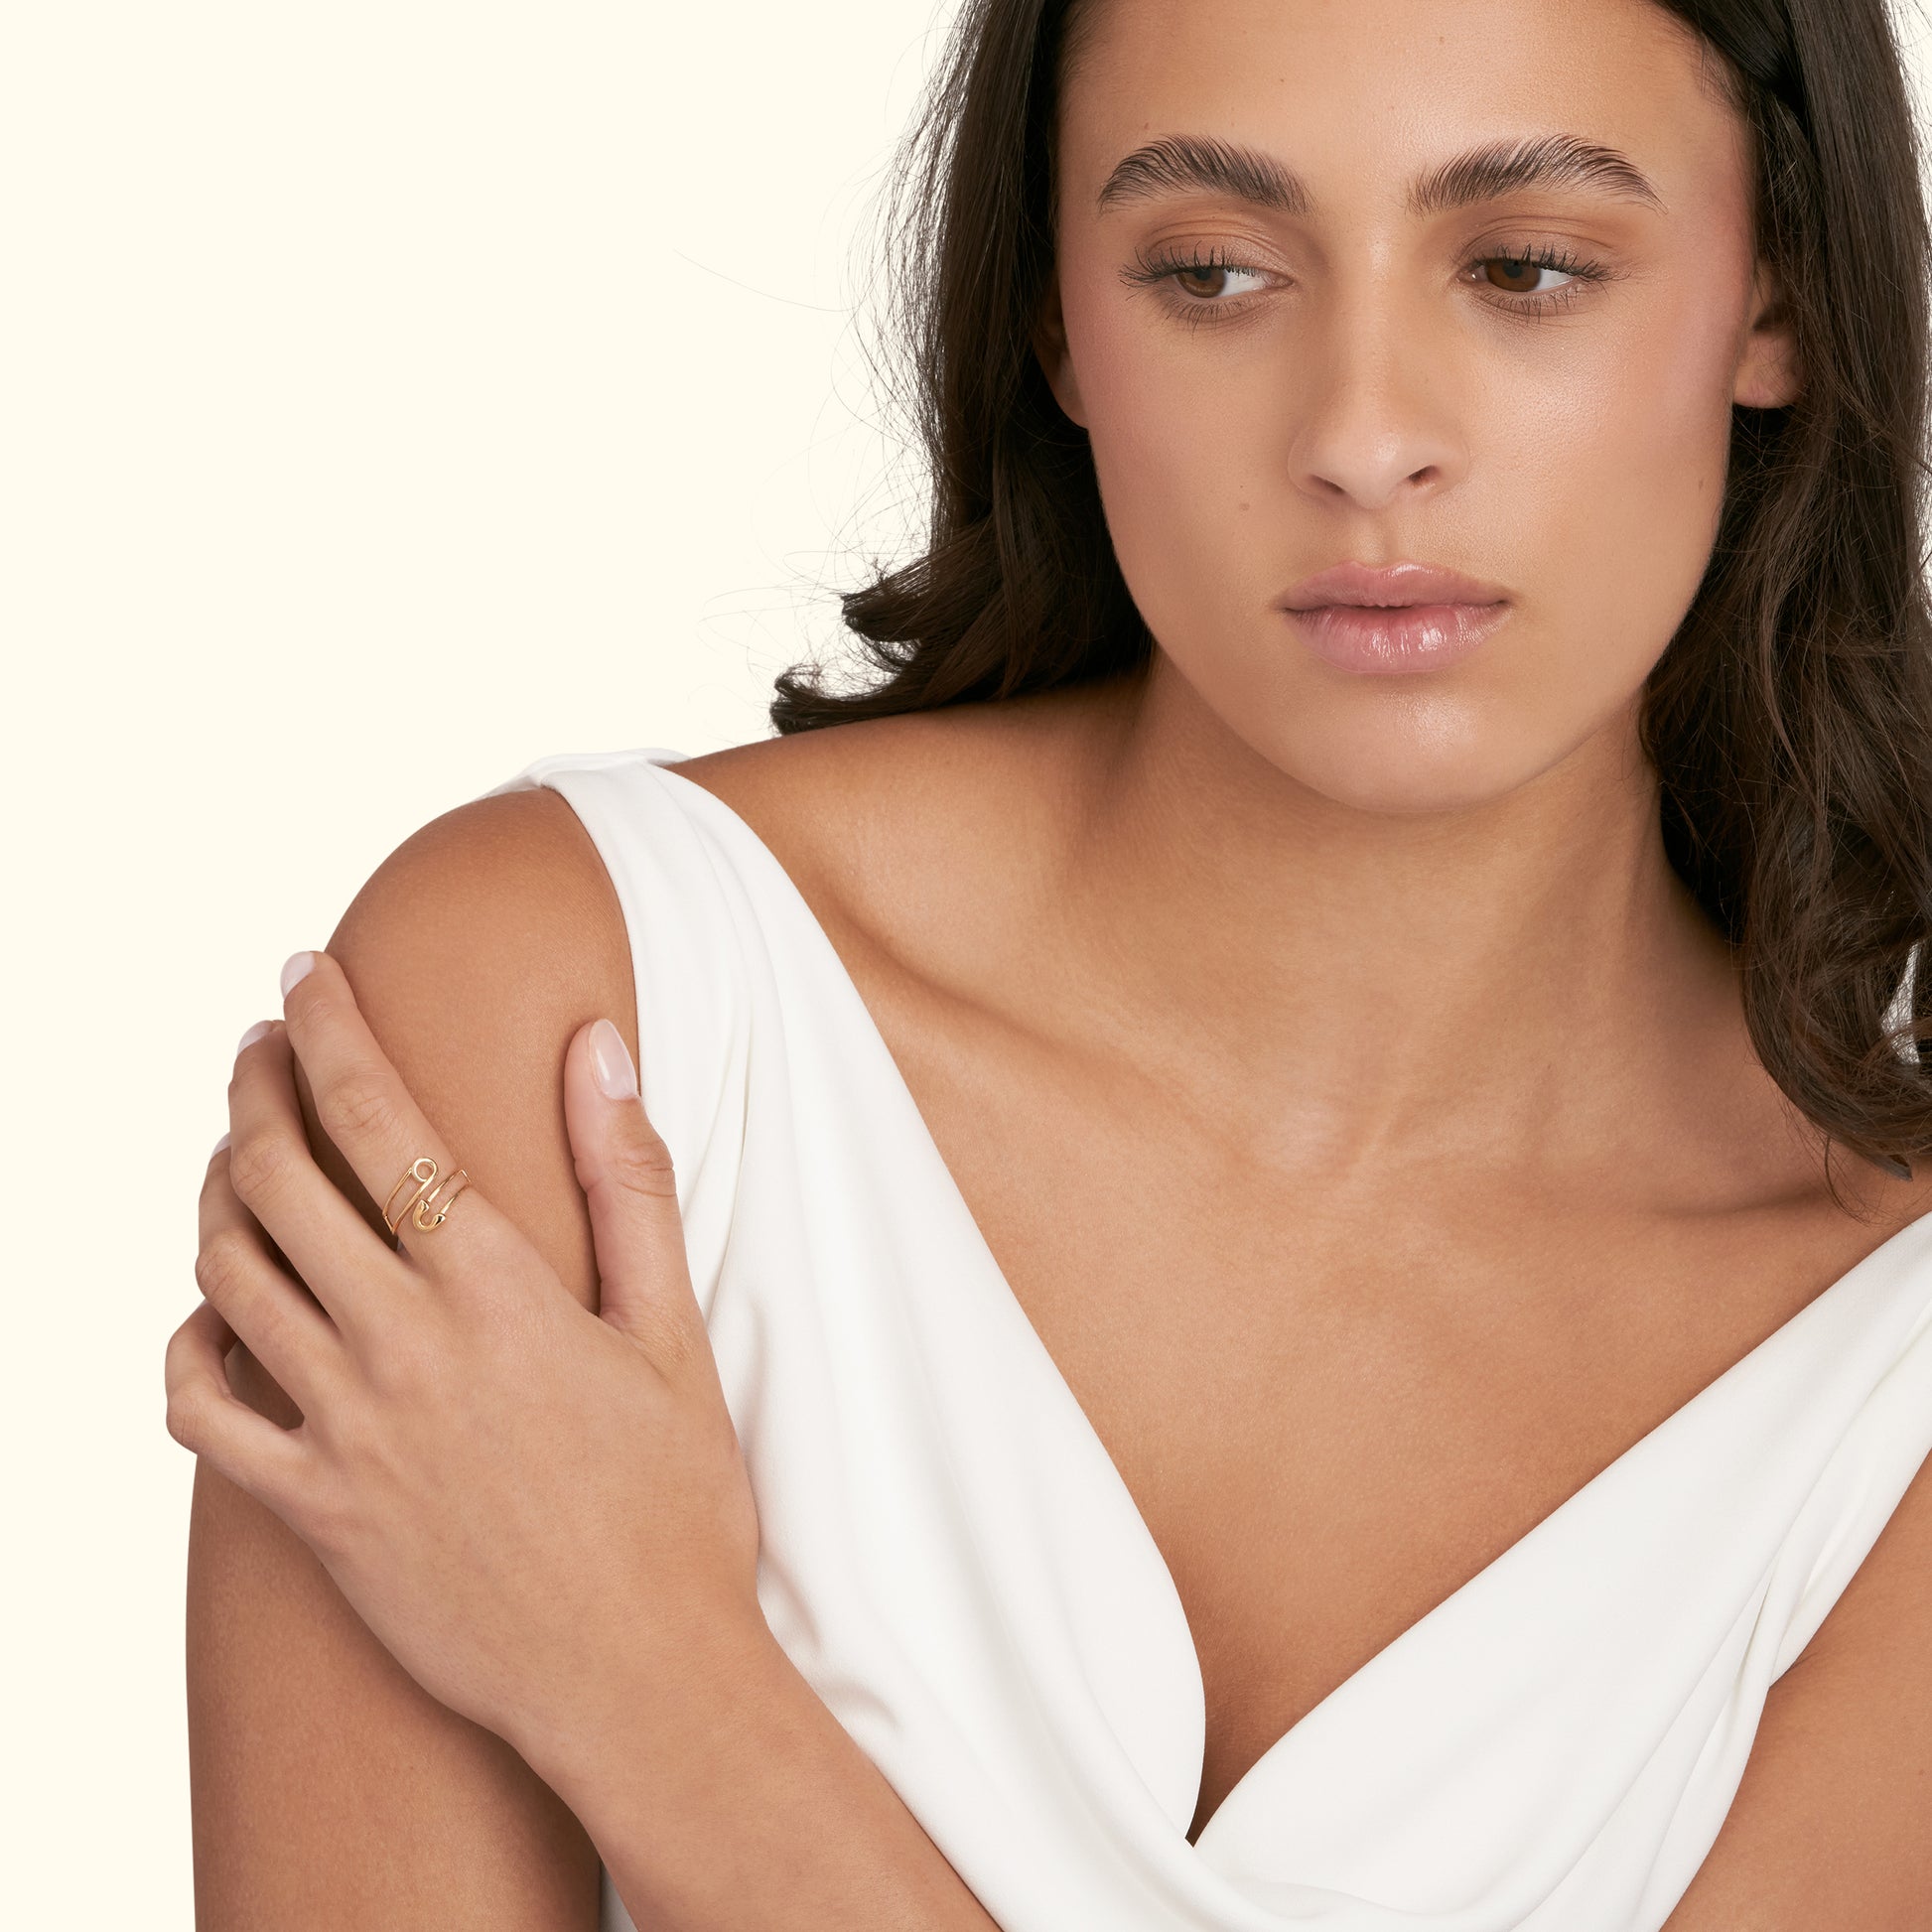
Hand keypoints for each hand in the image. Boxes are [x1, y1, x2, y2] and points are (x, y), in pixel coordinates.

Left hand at [165, 949, 763, 1774]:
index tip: (303, 972)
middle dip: (252, 1085)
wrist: (638, 1675)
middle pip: (274, 1177)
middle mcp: (399, 1346)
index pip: (374, 1115)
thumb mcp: (673, 1329)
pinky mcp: (311, 1512)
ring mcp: (343, 1433)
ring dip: (216, 1191)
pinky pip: (201, 1412)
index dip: (327, 1025)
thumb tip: (597, 1046)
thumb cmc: (676, 1503)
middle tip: (261, 1043)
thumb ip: (627, 1177)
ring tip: (238, 1152)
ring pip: (226, 1274)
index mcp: (492, 1286)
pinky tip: (218, 1313)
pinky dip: (190, 1343)